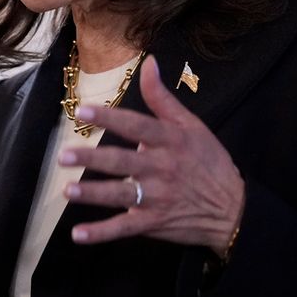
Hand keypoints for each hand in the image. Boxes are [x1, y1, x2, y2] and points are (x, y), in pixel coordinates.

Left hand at [59, 56, 243, 255]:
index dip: (109, 118)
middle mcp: (161, 169)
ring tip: (68, 190)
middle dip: (92, 159)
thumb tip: (148, 63)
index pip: (135, 126)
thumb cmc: (208, 161)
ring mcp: (156, 198)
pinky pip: (124, 228)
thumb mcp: (191, 125)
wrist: (233, 209)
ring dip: (93, 194)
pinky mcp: (153, 222)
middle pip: (121, 162)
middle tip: (64, 155)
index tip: (83, 111)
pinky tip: (79, 234)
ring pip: (119, 195)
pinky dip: (101, 233)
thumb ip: (163, 97)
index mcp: (169, 141)